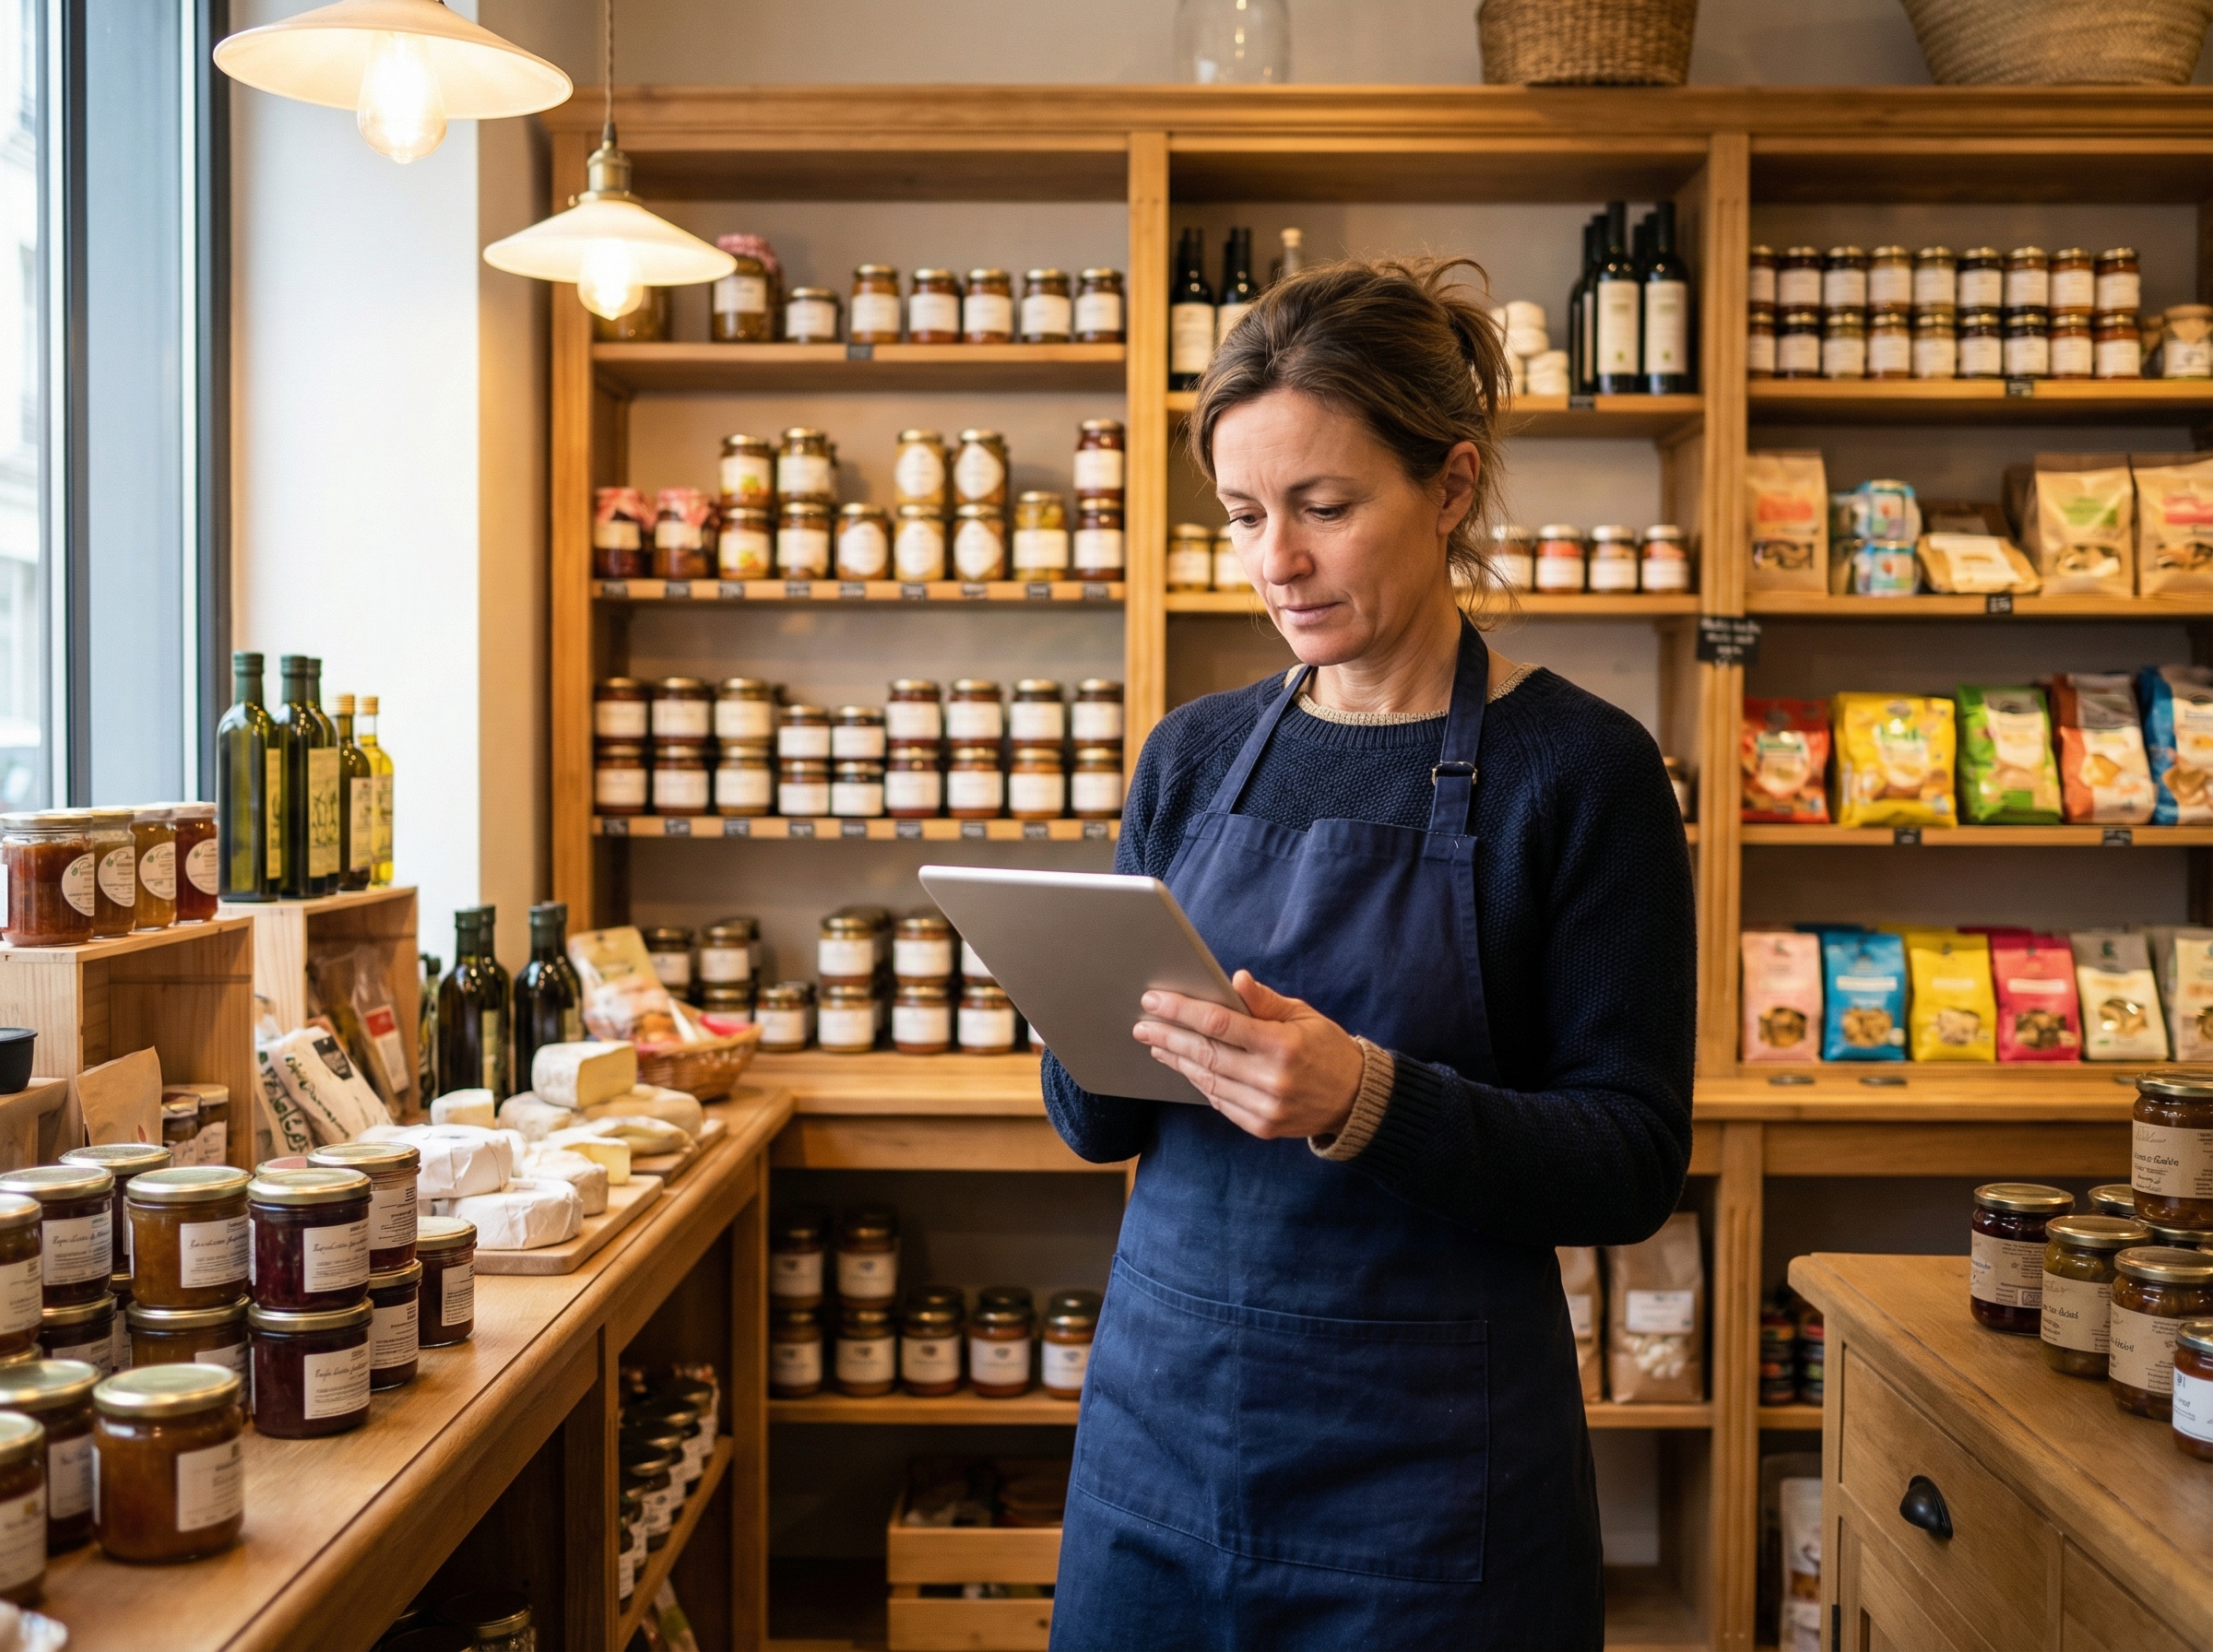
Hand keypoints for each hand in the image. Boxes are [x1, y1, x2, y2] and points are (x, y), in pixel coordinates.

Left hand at [1133, 971, 1364, 1141]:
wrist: (1355, 1100)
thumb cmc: (1327, 1048)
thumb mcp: (1303, 1015)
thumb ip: (1265, 1001)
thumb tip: (1234, 979)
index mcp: (1282, 1045)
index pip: (1219, 1024)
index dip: (1182, 1011)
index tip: (1155, 1001)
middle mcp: (1271, 1079)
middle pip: (1205, 1053)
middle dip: (1168, 1036)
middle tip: (1142, 1025)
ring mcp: (1265, 1107)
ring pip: (1207, 1080)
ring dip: (1178, 1060)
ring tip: (1157, 1044)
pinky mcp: (1261, 1126)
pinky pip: (1219, 1102)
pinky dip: (1199, 1082)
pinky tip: (1185, 1066)